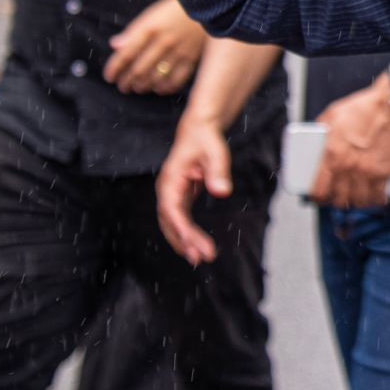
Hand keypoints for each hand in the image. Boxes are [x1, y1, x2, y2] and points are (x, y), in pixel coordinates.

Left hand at [105, 0, 206, 93]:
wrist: (207, 5)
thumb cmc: (175, 10)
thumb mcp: (151, 15)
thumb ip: (133, 32)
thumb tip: (115, 45)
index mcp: (150, 28)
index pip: (126, 53)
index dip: (115, 68)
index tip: (110, 77)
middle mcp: (163, 41)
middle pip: (139, 69)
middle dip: (127, 82)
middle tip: (122, 86)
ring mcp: (179, 51)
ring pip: (156, 77)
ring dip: (143, 86)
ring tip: (138, 88)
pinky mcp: (192, 58)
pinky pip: (177, 80)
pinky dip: (165, 88)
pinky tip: (159, 88)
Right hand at [156, 115, 231, 265]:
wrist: (199, 130)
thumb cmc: (205, 139)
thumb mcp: (216, 151)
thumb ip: (218, 171)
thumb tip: (223, 192)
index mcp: (170, 179)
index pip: (172, 208)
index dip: (181, 227)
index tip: (192, 242)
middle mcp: (167, 189)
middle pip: (170, 221)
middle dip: (183, 240)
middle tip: (200, 257)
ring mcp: (171, 194)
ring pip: (173, 224)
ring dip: (183, 242)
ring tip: (200, 258)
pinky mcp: (180, 198)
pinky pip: (181, 220)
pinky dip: (187, 234)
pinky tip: (196, 246)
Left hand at [311, 74, 389, 209]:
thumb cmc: (366, 107)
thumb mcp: (334, 114)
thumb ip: (322, 129)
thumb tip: (316, 136)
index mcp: (332, 154)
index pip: (319, 190)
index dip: (317, 198)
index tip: (318, 197)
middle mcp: (348, 167)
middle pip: (339, 200)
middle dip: (337, 201)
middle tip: (338, 196)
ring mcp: (368, 172)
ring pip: (359, 202)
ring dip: (357, 202)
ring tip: (356, 197)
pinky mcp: (386, 172)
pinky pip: (379, 196)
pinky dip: (377, 200)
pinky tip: (375, 196)